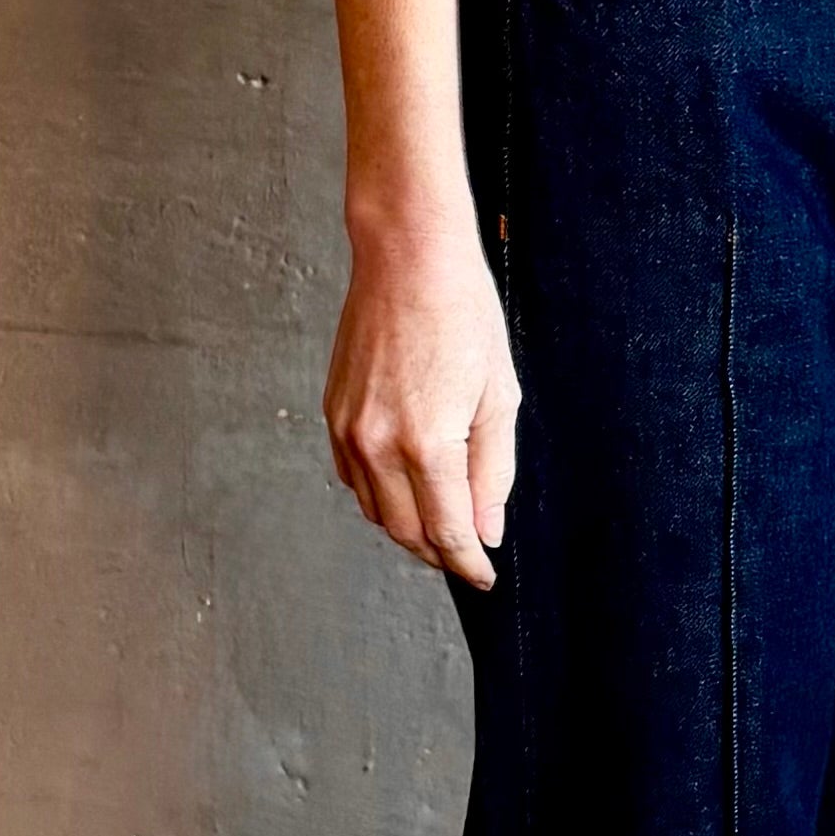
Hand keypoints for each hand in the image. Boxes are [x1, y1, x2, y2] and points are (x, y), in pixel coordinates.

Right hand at [324, 208, 519, 585]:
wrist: (407, 258)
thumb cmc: (462, 314)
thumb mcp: (500, 396)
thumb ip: (493, 471)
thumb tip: (486, 528)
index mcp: (427, 443)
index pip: (448, 531)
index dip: (470, 563)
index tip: (485, 577)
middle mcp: (378, 445)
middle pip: (407, 532)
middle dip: (440, 553)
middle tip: (468, 556)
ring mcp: (349, 431)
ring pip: (377, 511)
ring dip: (409, 528)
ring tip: (442, 526)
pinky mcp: (334, 414)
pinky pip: (354, 479)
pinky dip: (381, 496)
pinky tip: (408, 488)